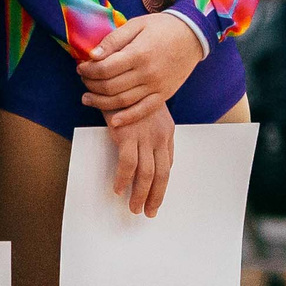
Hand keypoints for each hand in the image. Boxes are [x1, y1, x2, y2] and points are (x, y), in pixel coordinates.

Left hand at [79, 10, 204, 125]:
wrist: (192, 35)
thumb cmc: (161, 27)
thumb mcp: (135, 25)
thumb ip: (113, 40)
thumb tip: (92, 55)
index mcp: (138, 54)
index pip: (105, 68)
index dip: (88, 70)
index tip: (81, 67)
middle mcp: (147, 73)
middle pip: (111, 87)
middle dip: (91, 85)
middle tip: (83, 80)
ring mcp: (157, 86)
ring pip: (123, 101)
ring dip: (101, 103)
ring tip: (87, 99)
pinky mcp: (165, 95)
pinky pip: (144, 111)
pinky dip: (128, 118)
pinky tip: (113, 121)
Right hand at [107, 101, 176, 215]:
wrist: (118, 74)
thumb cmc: (128, 92)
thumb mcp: (146, 111)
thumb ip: (150, 130)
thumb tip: (146, 151)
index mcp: (166, 131)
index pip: (168, 164)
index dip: (162, 183)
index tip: (155, 196)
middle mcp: (160, 136)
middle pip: (162, 175)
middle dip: (156, 196)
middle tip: (148, 211)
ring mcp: (145, 137)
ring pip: (147, 175)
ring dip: (140, 194)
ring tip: (134, 208)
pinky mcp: (128, 135)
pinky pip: (127, 165)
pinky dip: (123, 180)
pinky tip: (118, 189)